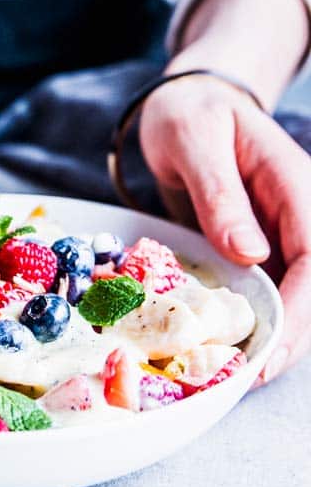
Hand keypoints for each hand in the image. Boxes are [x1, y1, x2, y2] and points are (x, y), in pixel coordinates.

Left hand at [140, 74, 310, 382]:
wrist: (186, 108)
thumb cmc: (189, 115)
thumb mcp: (195, 139)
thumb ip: (220, 191)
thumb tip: (250, 252)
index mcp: (296, 184)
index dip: (301, 309)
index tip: (272, 350)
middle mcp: (298, 214)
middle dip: (291, 337)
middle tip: (249, 378)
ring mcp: (282, 233)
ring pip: (296, 295)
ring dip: (274, 335)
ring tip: (235, 372)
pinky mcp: (261, 248)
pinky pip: (269, 290)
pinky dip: (253, 320)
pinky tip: (226, 345)